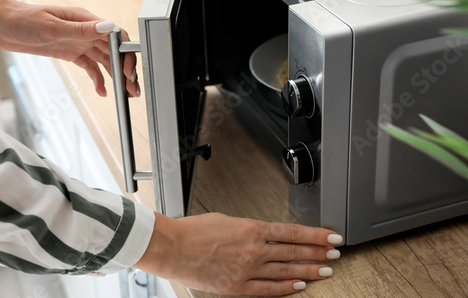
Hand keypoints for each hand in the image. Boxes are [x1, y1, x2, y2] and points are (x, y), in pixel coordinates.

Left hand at [0, 0, 138, 97]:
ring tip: (125, 93)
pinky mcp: (71, 53)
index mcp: (86, 20)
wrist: (2, 26)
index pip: (116, 37)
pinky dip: (98, 79)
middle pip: (115, 52)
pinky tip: (102, 91)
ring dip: (116, 77)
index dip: (126, 54)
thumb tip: (108, 26)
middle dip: (125, 70)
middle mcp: (86, 31)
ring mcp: (80, 43)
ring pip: (105, 61)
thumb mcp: (53, 26)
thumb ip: (82, 29)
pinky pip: (90, 68)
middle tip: (132, 89)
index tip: (128, 72)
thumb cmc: (23, 20)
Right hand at [135, 212, 341, 295]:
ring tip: (325, 270)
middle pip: (295, 252)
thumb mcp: (228, 220)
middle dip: (318, 252)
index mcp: (252, 229)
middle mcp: (255, 250)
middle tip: (334, 253)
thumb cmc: (195, 231)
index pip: (293, 233)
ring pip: (287, 270)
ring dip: (309, 270)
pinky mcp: (239, 287)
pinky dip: (287, 287)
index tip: (331, 237)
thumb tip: (266, 234)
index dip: (316, 236)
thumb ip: (250, 229)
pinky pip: (269, 289)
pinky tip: (300, 285)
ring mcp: (248, 270)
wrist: (174, 248)